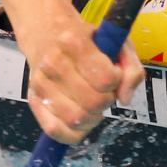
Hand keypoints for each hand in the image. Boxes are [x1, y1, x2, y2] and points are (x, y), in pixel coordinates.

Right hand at [19, 8, 145, 144]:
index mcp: (75, 42)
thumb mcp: (117, 42)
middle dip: (106, 101)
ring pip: (76, 120)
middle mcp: (53, 63)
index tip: (113, 73)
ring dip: (93, 117)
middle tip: (104, 91)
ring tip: (93, 103)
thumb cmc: (86, 41)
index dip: (117, 81)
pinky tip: (82, 118)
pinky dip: (74, 132)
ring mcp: (41, 83)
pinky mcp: (34, 100)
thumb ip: (132, 69)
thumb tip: (125, 99)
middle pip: (93, 103)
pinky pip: (55, 130)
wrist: (48, 34)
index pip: (107, 79)